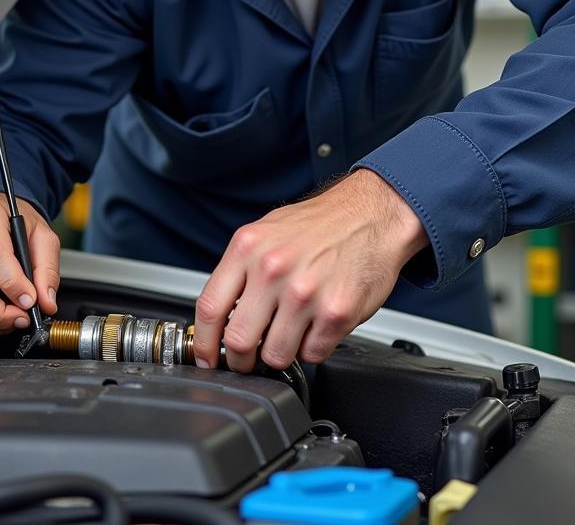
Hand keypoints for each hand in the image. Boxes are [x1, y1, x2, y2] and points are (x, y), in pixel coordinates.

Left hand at [192, 169, 427, 371]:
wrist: (371, 214)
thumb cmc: (320, 224)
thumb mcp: (266, 232)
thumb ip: (240, 270)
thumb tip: (220, 313)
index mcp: (248, 248)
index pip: (209, 308)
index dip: (203, 344)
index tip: (206, 358)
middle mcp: (273, 269)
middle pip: (238, 341)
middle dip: (240, 360)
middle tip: (248, 359)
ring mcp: (305, 293)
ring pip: (275, 356)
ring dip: (280, 353)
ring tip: (291, 331)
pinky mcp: (336, 312)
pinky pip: (312, 354)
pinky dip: (313, 348)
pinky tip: (317, 325)